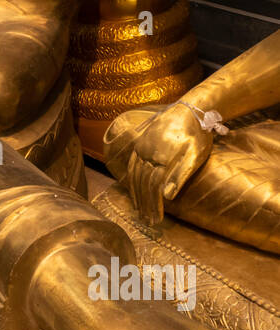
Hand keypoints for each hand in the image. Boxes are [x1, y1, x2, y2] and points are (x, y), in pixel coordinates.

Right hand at [116, 102, 214, 224]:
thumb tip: (167, 196)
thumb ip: (181, 175)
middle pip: (142, 184)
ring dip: (136, 195)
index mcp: (162, 158)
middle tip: (147, 221)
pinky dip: (130, 180)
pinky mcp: (140, 143)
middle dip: (144, 204)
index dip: (153, 205)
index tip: (156, 220)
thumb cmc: (198, 133)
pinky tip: (132, 189)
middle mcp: (147, 153)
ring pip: (134, 175)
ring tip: (139, 211)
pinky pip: (131, 164)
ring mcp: (142, 147)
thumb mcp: (196, 155)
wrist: (190, 109)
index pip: (153, 188)